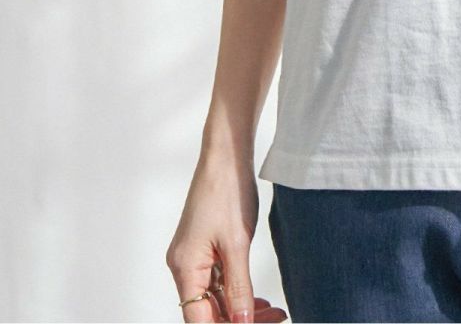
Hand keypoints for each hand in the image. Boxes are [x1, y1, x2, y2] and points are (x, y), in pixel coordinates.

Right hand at [165, 154, 288, 322]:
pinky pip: (219, 281)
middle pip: (208, 311)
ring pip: (216, 298)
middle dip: (239, 319)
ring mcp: (195, 258)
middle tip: (275, 319)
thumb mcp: (237, 244)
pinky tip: (259, 299)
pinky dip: (238, 292)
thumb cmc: (228, 191)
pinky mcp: (206, 249)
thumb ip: (239, 288)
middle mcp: (184, 267)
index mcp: (185, 268)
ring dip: (242, 307)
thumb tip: (241, 323)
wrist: (227, 154)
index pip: (199, 319)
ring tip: (274, 312)